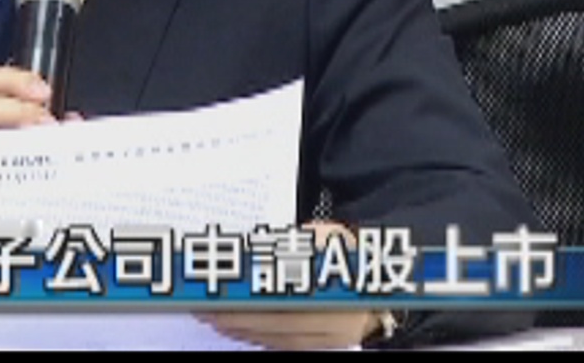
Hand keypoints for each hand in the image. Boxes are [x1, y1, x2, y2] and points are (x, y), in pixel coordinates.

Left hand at [195, 221, 382, 349]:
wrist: (380, 282)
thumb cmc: (352, 253)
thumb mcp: (330, 236)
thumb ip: (296, 243)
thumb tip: (254, 252)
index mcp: (340, 291)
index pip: (285, 300)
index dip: (249, 301)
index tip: (220, 295)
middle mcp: (339, 322)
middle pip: (277, 324)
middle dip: (236, 317)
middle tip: (204, 306)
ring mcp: (332, 338)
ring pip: (278, 338)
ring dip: (241, 329)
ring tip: (210, 315)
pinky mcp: (324, 346)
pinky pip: (284, 344)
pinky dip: (256, 336)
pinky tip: (234, 326)